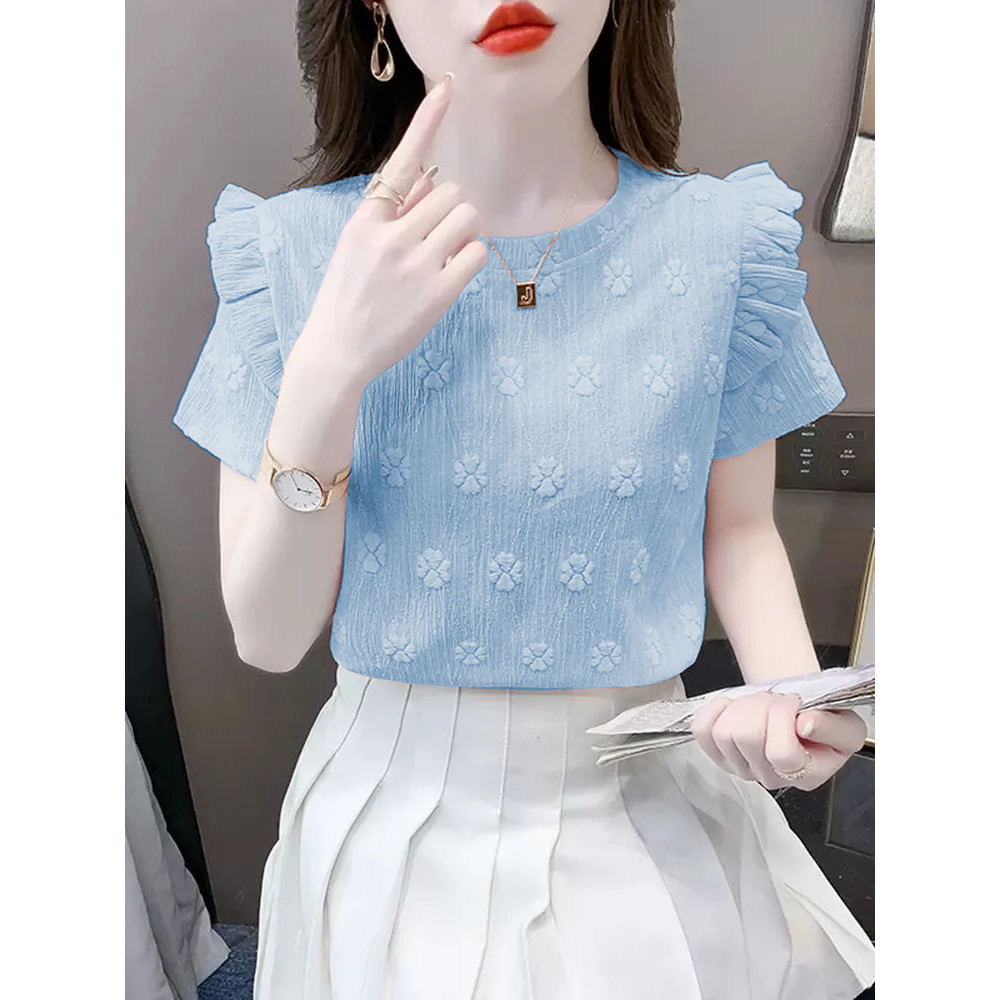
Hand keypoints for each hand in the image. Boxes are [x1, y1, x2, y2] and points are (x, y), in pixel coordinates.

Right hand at [299, 70, 488, 388]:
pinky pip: (478, 252)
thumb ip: (392, 212)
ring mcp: (415, 264)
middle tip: (432, 242)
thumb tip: (427, 179)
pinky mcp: (438, 292)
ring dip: (462, 233)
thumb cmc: (348, 297)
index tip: (449, 86)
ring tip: (439, 259)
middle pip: (451, 193)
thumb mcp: (356, 247)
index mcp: (367, 219)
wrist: (337, 351)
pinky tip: (449, 276)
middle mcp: (390, 235)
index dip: (428, 119)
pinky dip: (471, 259)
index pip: (403, 160)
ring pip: (467, 217)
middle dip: (449, 213)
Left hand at [690, 691, 867, 790]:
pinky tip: (735, 705)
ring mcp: (740, 767)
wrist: (795, 710)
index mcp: (806, 775)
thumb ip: (833, 728)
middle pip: (747, 738)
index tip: (794, 701)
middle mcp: (770, 777)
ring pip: (724, 732)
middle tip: (776, 698)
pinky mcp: (718, 753)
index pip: (781, 753)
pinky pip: (702, 731)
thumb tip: (803, 725)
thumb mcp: (847, 725)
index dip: (783, 718)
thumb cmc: (821, 718)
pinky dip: (715, 710)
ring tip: (760, 702)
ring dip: (742, 705)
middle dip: (762, 705)